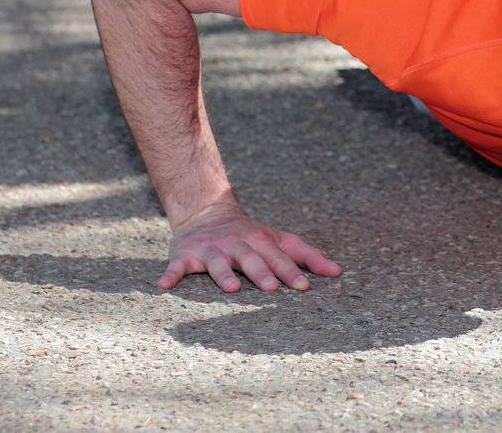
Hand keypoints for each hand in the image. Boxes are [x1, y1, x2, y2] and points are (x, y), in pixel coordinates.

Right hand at [159, 201, 341, 293]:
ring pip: (218, 263)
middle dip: (262, 273)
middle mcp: (237, 245)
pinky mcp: (186, 255)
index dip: (292, 272)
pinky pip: (177, 266)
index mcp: (261, 242)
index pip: (279, 258)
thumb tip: (338, 272)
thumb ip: (308, 256)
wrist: (207, 212)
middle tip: (272, 289)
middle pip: (251, 259)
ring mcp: (211, 250)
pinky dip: (171, 274)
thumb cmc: (251, 236)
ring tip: (230, 289)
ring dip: (223, 275)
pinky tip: (164, 286)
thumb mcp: (280, 240)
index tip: (304, 286)